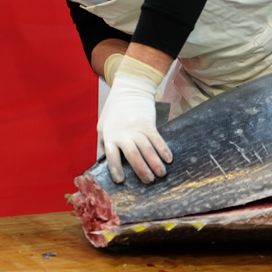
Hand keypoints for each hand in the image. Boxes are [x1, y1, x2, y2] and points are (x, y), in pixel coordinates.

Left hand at [98, 67, 172, 183]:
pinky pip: (157, 139)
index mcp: (111, 136)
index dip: (116, 169)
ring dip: (155, 163)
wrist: (129, 90)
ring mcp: (137, 128)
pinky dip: (163, 149)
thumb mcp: (103, 126)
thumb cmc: (114, 110)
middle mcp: (124, 134)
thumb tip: (106, 159)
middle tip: (149, 181)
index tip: (121, 181)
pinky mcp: (148, 123)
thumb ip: (105, 142)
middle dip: (142, 170)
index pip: (112, 156)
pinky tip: (169, 159)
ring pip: (147, 149)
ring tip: (161, 174)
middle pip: (133, 155)